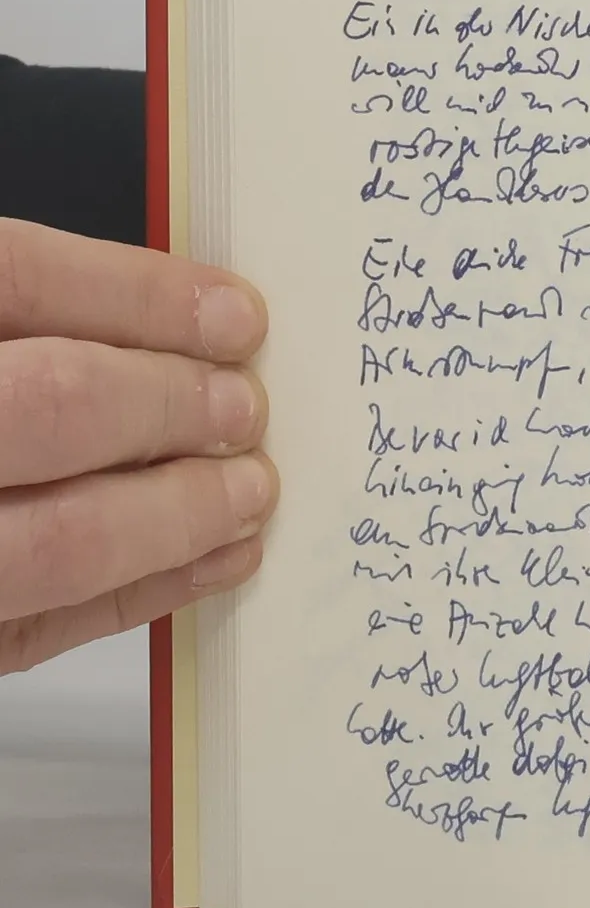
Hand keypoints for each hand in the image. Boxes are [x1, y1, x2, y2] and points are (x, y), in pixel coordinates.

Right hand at [0, 219, 277, 673]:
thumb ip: (19, 308)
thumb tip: (178, 315)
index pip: (15, 282)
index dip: (138, 294)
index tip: (233, 313)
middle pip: (49, 404)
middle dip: (170, 404)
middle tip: (243, 405)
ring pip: (56, 540)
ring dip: (177, 512)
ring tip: (249, 486)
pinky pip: (40, 625)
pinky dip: (145, 591)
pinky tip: (215, 558)